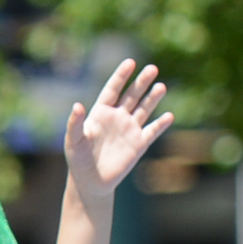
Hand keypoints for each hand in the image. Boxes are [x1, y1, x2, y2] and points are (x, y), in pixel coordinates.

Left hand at [62, 59, 172, 207]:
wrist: (90, 182)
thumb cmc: (78, 159)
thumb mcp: (73, 140)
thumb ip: (75, 123)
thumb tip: (77, 105)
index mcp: (101, 113)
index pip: (113, 90)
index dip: (121, 76)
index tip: (131, 62)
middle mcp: (118, 117)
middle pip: (132, 95)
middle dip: (142, 82)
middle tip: (153, 68)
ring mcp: (130, 129)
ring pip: (144, 109)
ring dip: (153, 98)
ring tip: (161, 86)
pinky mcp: (139, 144)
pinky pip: (152, 131)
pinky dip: (160, 124)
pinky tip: (169, 116)